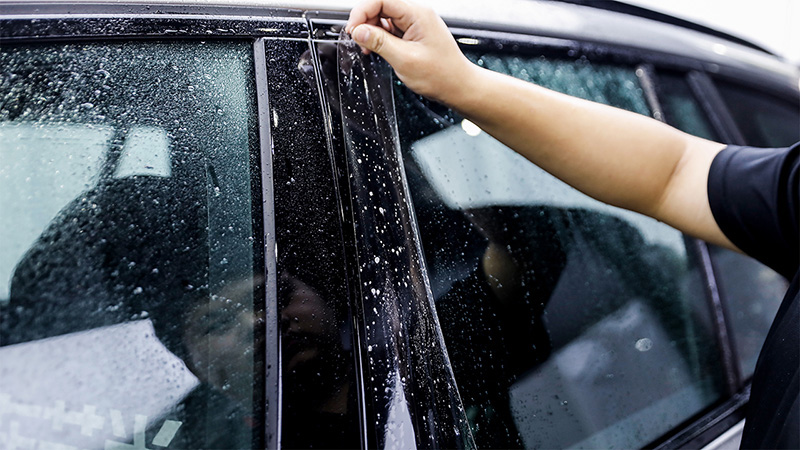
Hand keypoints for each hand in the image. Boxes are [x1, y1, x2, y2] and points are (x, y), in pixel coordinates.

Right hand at [345, 0, 475, 104]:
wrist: (458, 87)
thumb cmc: (441, 76)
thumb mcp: (404, 60)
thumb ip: (380, 43)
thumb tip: (358, 31)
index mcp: (418, 14)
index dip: (362, 11)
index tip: (353, 29)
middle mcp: (417, 15)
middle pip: (381, 6)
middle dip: (366, 22)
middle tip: (359, 42)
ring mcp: (416, 23)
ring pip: (384, 18)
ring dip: (372, 31)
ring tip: (368, 49)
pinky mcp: (414, 33)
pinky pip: (391, 29)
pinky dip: (380, 38)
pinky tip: (377, 50)